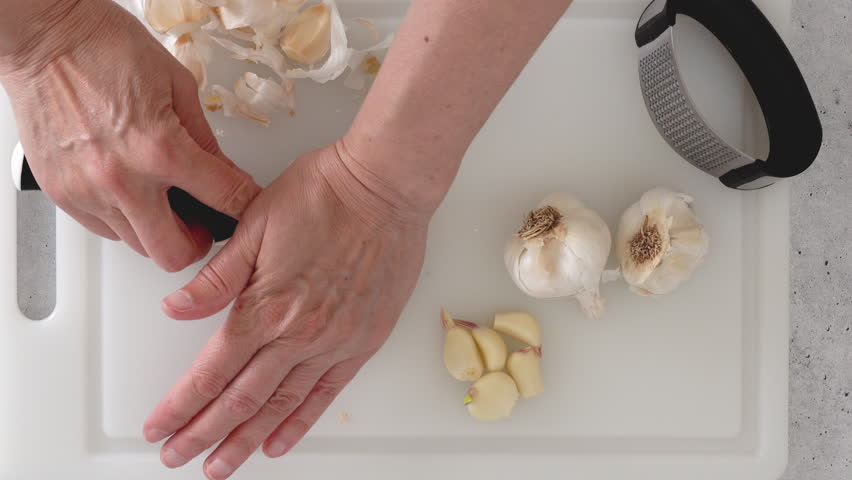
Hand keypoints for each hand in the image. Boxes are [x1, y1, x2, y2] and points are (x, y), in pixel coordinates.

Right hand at [0, 0, 259, 270]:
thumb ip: (204, 138)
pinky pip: (105, 230)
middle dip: (197, 242)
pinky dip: (125, 221)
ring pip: (138, 245)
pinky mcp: (63, 195)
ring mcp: (88, 192)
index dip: (244, 205)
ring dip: (159, 232)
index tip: (247, 206)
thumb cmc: (104, 47)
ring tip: (165, 205)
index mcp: (159, 148)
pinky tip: (132, 195)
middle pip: (174, 253)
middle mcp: (123, 179)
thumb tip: (224, 172)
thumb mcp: (177, 85)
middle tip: (203, 224)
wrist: (45, 38)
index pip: (223, 198)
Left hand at [143, 142, 428, 478]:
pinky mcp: (363, 341)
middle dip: (203, 434)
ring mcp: (334, 343)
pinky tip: (280, 441)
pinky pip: (326, 394)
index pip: (211, 372)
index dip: (181, 405)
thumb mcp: (255, 224)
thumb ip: (216, 276)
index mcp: (267, 306)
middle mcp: (300, 334)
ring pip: (281, 406)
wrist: (385, 186)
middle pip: (240, 400)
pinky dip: (300, 422)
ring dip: (246, 441)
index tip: (160, 427)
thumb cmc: (325, 194)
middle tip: (179, 457)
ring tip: (223, 464)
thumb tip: (176, 308)